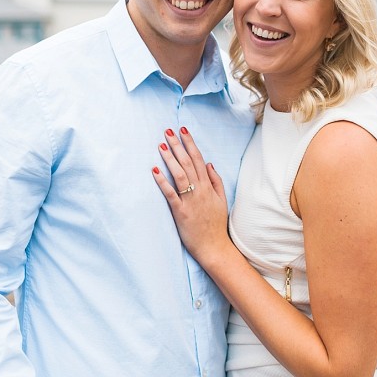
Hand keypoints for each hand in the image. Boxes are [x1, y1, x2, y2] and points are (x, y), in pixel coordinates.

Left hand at [152, 127, 229, 264]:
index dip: (190, 143)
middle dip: (178, 145)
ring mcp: (190, 200)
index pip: (198, 159)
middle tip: (168, 131)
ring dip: (170, 158)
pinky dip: (162, 181)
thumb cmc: (216, 224)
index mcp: (208, 186)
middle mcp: (199, 190)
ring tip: (161, 145)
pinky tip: (154, 171)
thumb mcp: (221, 200)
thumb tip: (209, 163)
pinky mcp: (180, 212)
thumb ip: (216, 181)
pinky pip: (170, 194)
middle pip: (188, 163)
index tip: (183, 130)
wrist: (214, 246)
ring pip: (179, 174)